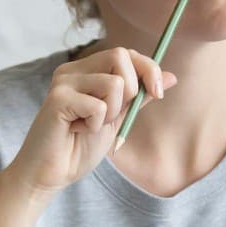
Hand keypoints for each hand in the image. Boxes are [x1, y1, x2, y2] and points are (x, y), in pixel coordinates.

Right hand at [9, 46, 177, 195]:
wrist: (53, 172)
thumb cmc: (81, 146)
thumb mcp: (118, 117)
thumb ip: (140, 96)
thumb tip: (172, 76)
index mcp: (87, 70)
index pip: (126, 53)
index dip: (149, 69)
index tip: (158, 94)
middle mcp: (73, 69)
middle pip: (121, 56)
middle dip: (132, 90)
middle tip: (113, 115)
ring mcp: (63, 81)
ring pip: (114, 84)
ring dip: (112, 113)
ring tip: (90, 125)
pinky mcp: (58, 98)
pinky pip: (99, 106)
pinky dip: (96, 125)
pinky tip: (77, 131)